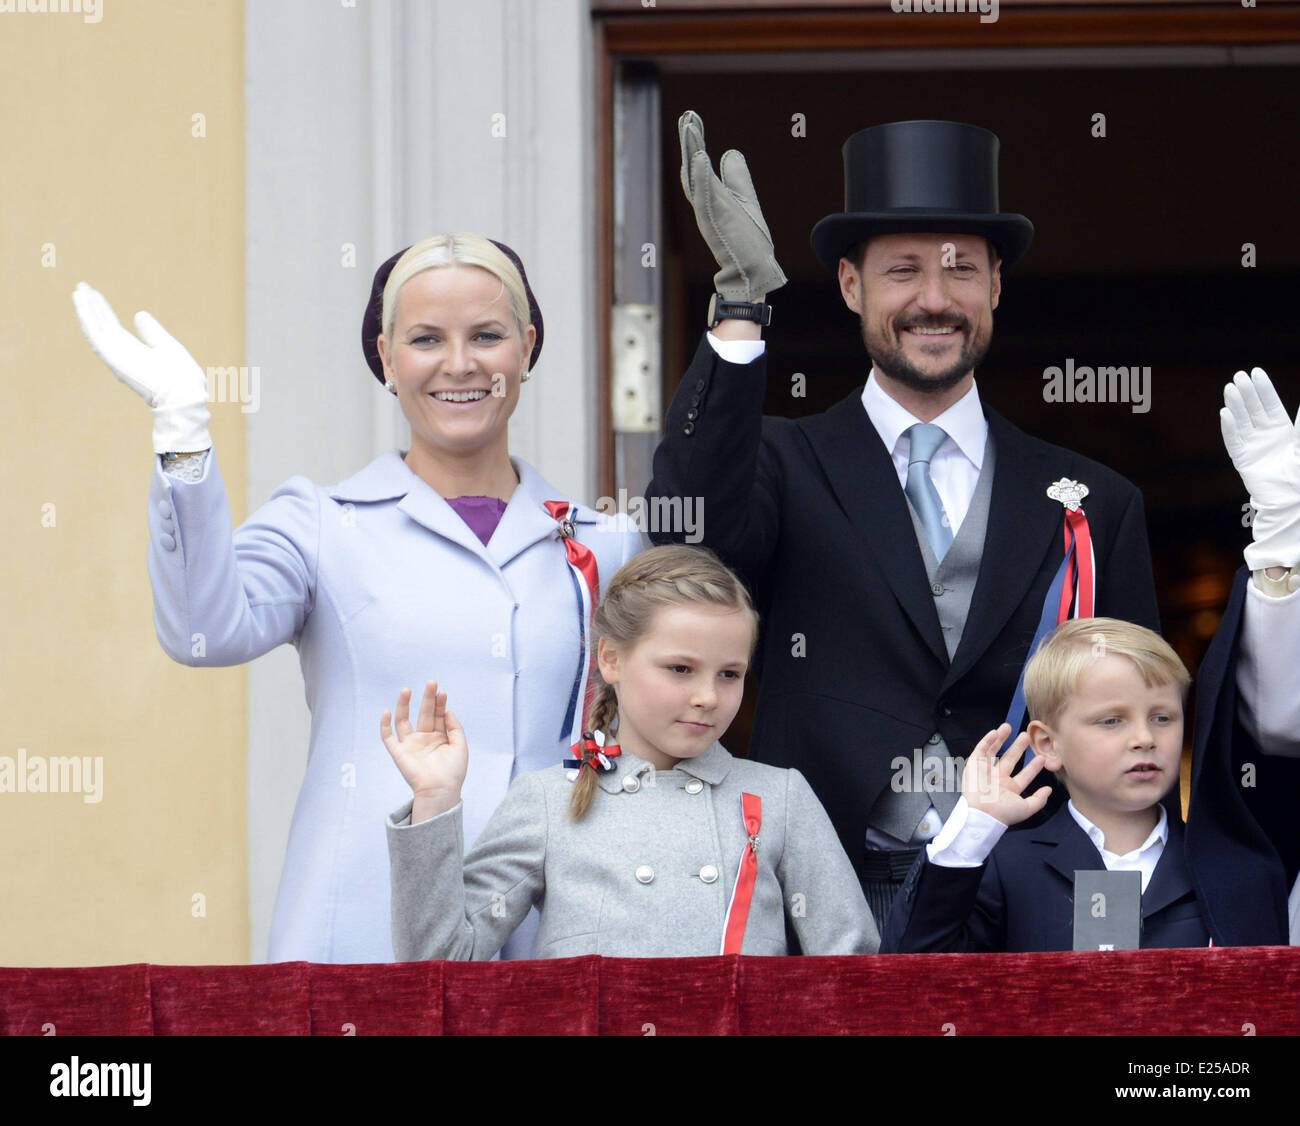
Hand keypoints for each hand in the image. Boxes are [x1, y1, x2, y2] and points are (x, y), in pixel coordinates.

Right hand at [72, 281, 211, 453]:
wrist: (183, 393)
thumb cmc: (181, 376)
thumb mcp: (166, 346)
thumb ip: (152, 332)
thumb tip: (139, 314)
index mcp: (134, 352)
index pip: (114, 327)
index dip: (104, 310)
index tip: (95, 294)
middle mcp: (122, 354)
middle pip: (102, 326)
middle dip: (91, 307)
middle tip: (81, 286)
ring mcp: (117, 356)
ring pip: (95, 329)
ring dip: (85, 310)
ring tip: (77, 290)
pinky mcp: (114, 358)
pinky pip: (96, 336)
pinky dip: (88, 320)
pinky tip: (81, 304)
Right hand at [381, 680, 467, 819]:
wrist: (441, 790)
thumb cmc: (453, 772)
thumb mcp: (460, 746)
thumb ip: (455, 728)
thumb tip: (448, 711)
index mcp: (440, 737)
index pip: (438, 715)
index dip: (440, 703)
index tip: (442, 692)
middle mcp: (424, 738)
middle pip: (424, 713)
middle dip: (427, 698)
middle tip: (431, 683)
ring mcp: (411, 744)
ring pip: (404, 721)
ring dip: (404, 705)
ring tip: (407, 690)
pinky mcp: (399, 753)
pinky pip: (388, 737)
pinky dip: (385, 725)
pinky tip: (387, 711)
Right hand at [677, 110, 786, 302]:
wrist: (753, 272)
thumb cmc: (747, 241)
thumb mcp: (745, 200)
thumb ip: (737, 177)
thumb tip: (730, 152)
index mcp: (711, 197)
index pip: (699, 164)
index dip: (694, 141)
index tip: (691, 118)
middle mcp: (706, 203)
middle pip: (692, 166)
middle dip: (689, 141)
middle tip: (686, 116)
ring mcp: (709, 211)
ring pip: (695, 176)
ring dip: (692, 151)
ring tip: (689, 126)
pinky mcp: (716, 221)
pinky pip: (706, 195)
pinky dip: (701, 175)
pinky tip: (700, 156)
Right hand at [961, 724, 1050, 826]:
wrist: (983, 814)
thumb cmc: (1003, 814)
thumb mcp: (1026, 808)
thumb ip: (1039, 799)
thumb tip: (1049, 790)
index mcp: (1009, 789)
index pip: (1024, 775)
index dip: (1032, 766)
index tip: (1041, 758)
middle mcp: (998, 779)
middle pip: (1009, 759)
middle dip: (1018, 747)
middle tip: (1026, 736)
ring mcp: (986, 771)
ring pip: (994, 751)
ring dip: (1001, 739)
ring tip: (1008, 727)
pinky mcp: (974, 766)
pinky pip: (980, 750)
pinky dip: (986, 740)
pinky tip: (995, 732)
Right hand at [1221, 367, 1299, 569]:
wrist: (1293, 500)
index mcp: (1282, 430)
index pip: (1270, 404)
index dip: (1263, 389)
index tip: (1256, 372)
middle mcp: (1265, 436)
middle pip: (1253, 410)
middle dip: (1246, 393)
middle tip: (1239, 376)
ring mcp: (1252, 447)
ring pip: (1242, 421)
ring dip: (1236, 405)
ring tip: (1230, 388)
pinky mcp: (1243, 460)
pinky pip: (1233, 441)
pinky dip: (1229, 427)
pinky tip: (1225, 413)